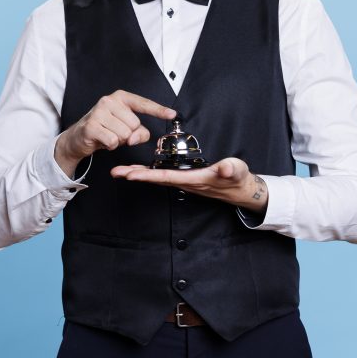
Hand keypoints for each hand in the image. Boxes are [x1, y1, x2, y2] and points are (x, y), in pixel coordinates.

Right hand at [55, 90, 175, 175]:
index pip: (143, 103)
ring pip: (125, 134)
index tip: (173, 114)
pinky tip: (103, 140)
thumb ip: (139, 131)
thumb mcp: (125, 128)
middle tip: (115, 132)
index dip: (159, 110)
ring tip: (108, 136)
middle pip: (135, 124)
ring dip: (119, 141)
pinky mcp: (92, 125)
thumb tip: (137, 136)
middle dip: (128, 134)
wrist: (78, 137)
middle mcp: (109, 101)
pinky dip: (110, 145)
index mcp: (120, 97)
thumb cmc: (105, 129)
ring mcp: (99, 112)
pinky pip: (113, 141)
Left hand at [110, 157, 268, 212]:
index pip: (166, 177)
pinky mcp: (185, 179)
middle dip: (135, 176)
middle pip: (155, 179)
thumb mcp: (237, 172)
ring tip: (121, 171)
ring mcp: (184, 181)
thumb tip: (224, 168)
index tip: (131, 174)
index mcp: (194, 179)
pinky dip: (148, 172)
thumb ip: (230, 170)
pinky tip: (139, 170)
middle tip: (115, 172)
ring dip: (139, 174)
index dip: (148, 175)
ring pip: (156, 178)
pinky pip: (162, 176)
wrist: (241, 189)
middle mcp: (185, 182)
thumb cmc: (238, 179)